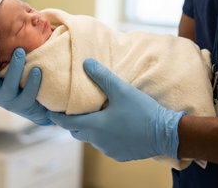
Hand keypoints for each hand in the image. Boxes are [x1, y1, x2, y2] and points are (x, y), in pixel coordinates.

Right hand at [0, 42, 52, 125]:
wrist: (35, 103)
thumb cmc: (16, 76)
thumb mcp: (4, 63)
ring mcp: (7, 99)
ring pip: (7, 87)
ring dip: (13, 68)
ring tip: (20, 51)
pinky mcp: (23, 105)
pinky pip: (27, 95)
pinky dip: (32, 82)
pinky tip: (37, 69)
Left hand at [48, 58, 184, 160]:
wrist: (168, 134)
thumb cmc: (143, 111)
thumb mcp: (121, 90)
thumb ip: (101, 76)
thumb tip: (85, 62)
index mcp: (94, 126)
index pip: (65, 123)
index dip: (56, 116)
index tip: (49, 109)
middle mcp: (97, 141)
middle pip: (76, 131)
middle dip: (72, 121)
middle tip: (71, 108)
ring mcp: (108, 150)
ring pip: (90, 138)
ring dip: (88, 128)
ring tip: (93, 114)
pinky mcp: (119, 155)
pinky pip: (104, 144)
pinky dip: (102, 135)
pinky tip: (111, 125)